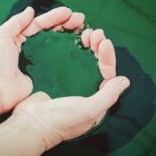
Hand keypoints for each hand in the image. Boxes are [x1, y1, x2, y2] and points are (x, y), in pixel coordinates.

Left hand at [0, 6, 78, 113]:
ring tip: (84, 31)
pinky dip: (66, 58)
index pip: (39, 24)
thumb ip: (16, 22)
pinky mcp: (41, 76)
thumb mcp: (2, 35)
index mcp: (19, 38)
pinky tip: (77, 52)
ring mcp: (37, 63)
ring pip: (55, 48)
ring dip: (68, 39)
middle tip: (81, 19)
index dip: (54, 18)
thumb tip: (30, 10)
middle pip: (50, 34)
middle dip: (65, 25)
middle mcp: (29, 49)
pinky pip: (55, 65)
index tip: (69, 13)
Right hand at [12, 33, 129, 150]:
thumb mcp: (88, 109)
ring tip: (85, 34)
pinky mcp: (57, 79)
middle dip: (97, 47)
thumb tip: (125, 80)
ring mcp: (70, 84)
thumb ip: (108, 95)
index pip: (107, 75)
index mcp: (96, 100)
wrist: (31, 122)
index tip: (104, 42)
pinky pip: (67, 62)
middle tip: (94, 33)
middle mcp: (85, 91)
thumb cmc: (61, 119)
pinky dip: (71, 50)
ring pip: (82, 61)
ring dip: (86, 46)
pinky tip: (72, 41)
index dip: (107, 57)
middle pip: (95, 65)